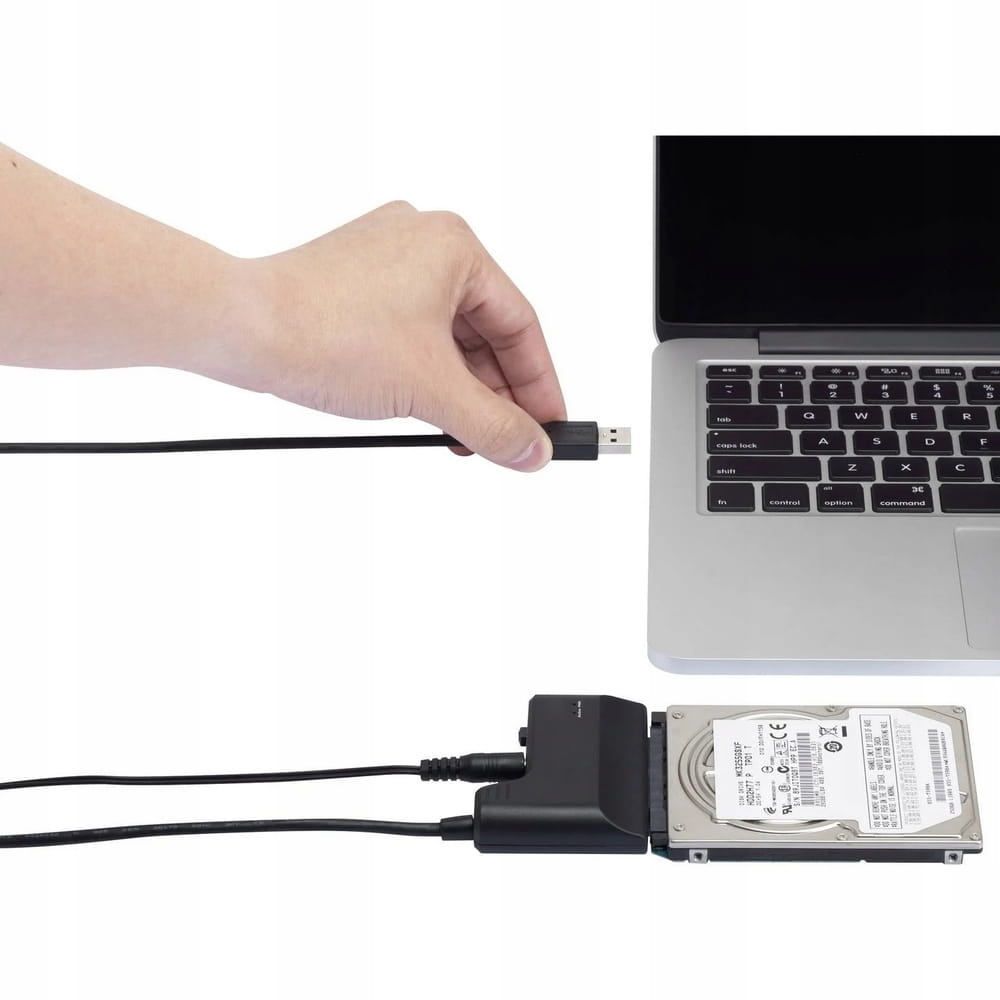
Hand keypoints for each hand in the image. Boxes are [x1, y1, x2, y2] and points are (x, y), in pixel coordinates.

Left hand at [219, 201, 565, 470]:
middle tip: (506, 442)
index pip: (521, 325)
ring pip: (446, 337)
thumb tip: (532, 451)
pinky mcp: (355, 285)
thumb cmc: (326, 332)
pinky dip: (425, 375)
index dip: (540, 384)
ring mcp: (385, 262)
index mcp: (455, 246)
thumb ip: (493, 425)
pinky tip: (426, 413)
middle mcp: (423, 243)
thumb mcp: (430, 390)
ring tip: (462, 436)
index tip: (549, 427)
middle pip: (485, 332)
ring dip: (460, 391)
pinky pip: (411, 334)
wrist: (238, 328)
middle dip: (496, 395)